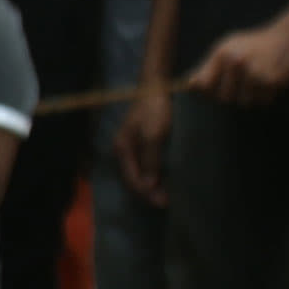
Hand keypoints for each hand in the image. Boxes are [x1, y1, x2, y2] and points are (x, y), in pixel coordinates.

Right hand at [115, 84, 175, 203]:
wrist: (156, 85)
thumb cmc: (154, 108)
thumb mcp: (154, 134)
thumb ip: (151, 160)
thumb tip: (149, 186)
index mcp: (123, 148)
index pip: (132, 179)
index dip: (146, 193)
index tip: (163, 203)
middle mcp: (124, 149)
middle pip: (133, 178)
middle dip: (148, 192)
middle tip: (165, 203)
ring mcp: (132, 145)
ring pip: (140, 172)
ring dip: (152, 185)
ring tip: (166, 196)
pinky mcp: (142, 141)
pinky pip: (145, 164)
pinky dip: (154, 175)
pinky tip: (164, 179)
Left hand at [197, 19, 288, 108]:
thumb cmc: (255, 45)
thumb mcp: (228, 48)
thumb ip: (208, 67)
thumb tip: (189, 86)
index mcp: (222, 53)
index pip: (204, 85)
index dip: (209, 92)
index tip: (218, 88)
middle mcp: (235, 62)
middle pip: (224, 98)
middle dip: (233, 95)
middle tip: (245, 81)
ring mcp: (253, 72)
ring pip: (244, 103)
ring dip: (251, 97)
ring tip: (258, 80)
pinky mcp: (271, 81)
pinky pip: (262, 102)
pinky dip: (266, 96)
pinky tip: (270, 81)